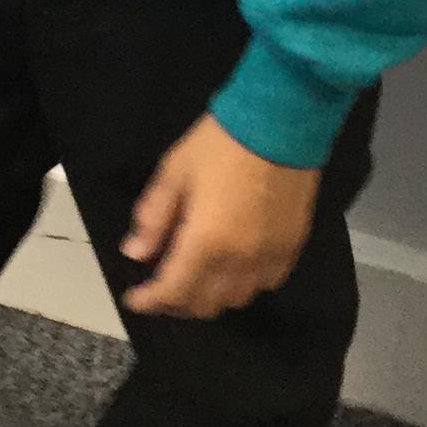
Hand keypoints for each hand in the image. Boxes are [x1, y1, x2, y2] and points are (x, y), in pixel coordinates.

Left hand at [120, 111, 321, 319]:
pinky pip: (265, 283)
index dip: (149, 301)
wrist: (281, 122)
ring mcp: (269, 257)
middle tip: (161, 289)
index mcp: (206, 242)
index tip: (134, 299)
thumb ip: (153, 217)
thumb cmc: (221, 143)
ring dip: (210, 298)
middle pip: (205, 304)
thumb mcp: (174, 172)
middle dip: (177, 303)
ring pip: (236, 300)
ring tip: (194, 281)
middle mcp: (239, 261)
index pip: (172, 291)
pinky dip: (243, 285)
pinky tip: (232, 269)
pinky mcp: (292, 247)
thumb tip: (136, 251)